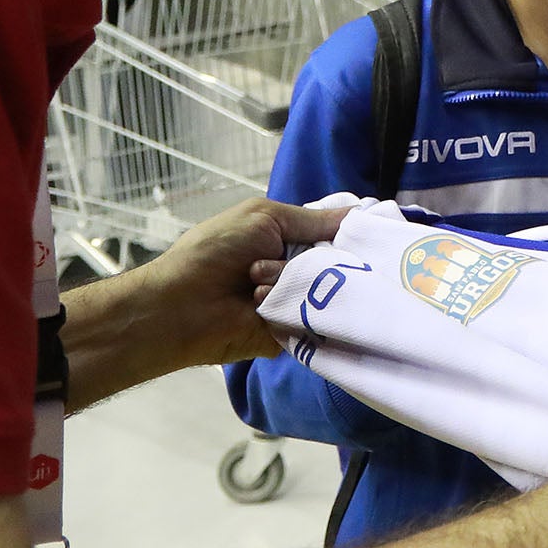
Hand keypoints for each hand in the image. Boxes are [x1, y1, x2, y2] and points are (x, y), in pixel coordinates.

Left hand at [60, 197, 348, 408]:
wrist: (179, 305)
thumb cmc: (214, 251)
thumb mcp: (264, 217)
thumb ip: (313, 220)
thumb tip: (358, 212)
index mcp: (289, 240)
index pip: (336, 237)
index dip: (349, 236)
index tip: (368, 234)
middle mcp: (297, 271)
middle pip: (339, 265)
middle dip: (319, 259)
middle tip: (293, 260)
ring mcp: (294, 304)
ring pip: (326, 293)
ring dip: (291, 284)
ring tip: (255, 285)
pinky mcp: (290, 335)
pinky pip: (314, 323)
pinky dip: (293, 312)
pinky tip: (262, 306)